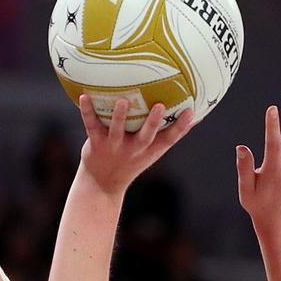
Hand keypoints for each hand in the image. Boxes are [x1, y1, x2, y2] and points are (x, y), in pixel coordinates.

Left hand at [76, 95, 193, 196]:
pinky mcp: (96, 144)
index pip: (169, 139)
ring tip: (124, 101)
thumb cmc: (131, 160)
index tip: (191, 110)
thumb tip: (195, 115)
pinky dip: (87, 111)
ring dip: (120, 116)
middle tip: (160, 106)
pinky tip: (84, 97)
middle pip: (146, 136)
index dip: (181, 126)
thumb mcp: (153, 151)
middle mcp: (133, 148)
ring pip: (117, 130)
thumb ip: (170, 134)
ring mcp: (114, 146)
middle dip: (153, 122)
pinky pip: (91, 125)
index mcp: (149, 150)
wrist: (102, 183)